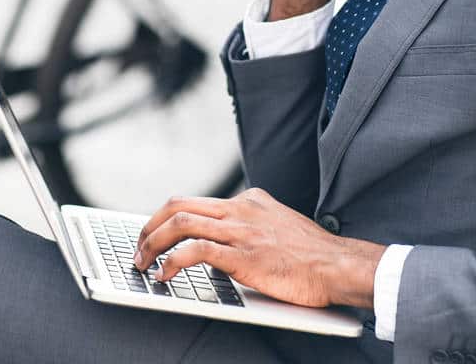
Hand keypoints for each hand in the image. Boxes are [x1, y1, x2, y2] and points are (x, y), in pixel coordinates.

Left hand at [132, 187, 385, 308]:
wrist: (337, 265)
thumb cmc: (313, 255)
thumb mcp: (279, 226)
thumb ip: (252, 227)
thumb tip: (226, 243)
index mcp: (249, 200)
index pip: (197, 202)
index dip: (169, 219)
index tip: (156, 235)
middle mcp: (240, 208)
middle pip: (179, 205)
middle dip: (150, 226)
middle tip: (138, 246)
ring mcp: (240, 230)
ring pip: (180, 223)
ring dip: (152, 243)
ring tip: (141, 262)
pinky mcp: (241, 254)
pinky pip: (194, 251)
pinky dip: (171, 261)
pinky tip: (163, 275)